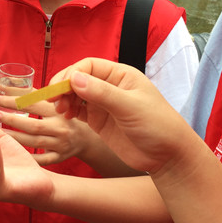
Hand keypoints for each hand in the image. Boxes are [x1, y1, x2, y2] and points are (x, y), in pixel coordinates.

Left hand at [0, 95, 101, 164]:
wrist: (84, 139)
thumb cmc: (62, 117)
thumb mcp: (53, 104)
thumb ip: (33, 96)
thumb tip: (9, 84)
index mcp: (58, 111)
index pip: (33, 105)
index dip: (13, 101)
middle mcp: (60, 128)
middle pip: (33, 125)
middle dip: (12, 119)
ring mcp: (60, 144)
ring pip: (34, 142)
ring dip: (14, 137)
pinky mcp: (58, 158)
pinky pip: (41, 159)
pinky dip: (28, 156)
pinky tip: (13, 151)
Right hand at [49, 58, 193, 173]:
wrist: (167, 156)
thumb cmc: (158, 126)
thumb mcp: (130, 107)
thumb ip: (102, 93)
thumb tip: (74, 78)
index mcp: (121, 75)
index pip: (89, 66)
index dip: (71, 74)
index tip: (59, 88)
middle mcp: (110, 86)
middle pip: (79, 78)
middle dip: (64, 86)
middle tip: (53, 100)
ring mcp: (104, 104)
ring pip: (76, 94)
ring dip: (64, 99)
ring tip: (61, 110)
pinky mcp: (99, 120)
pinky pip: (78, 110)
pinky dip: (69, 110)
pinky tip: (67, 116)